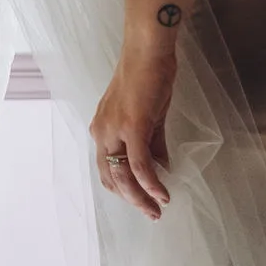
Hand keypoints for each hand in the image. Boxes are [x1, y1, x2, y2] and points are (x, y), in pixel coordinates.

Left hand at [91, 36, 175, 217]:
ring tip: (158, 210)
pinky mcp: (132, 127)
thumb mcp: (149, 116)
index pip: (108, 169)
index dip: (125, 190)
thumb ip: (153, 144)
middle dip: (132, 200)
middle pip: (112, 179)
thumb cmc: (149, 77)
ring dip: (141, 198)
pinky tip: (163, 194)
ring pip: (123, 177)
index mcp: (103, 130)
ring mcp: (114, 131)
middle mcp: (102, 133)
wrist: (149, 51)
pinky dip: (151, 184)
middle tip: (152, 214)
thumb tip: (161, 167)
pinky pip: (140, 165)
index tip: (144, 201)